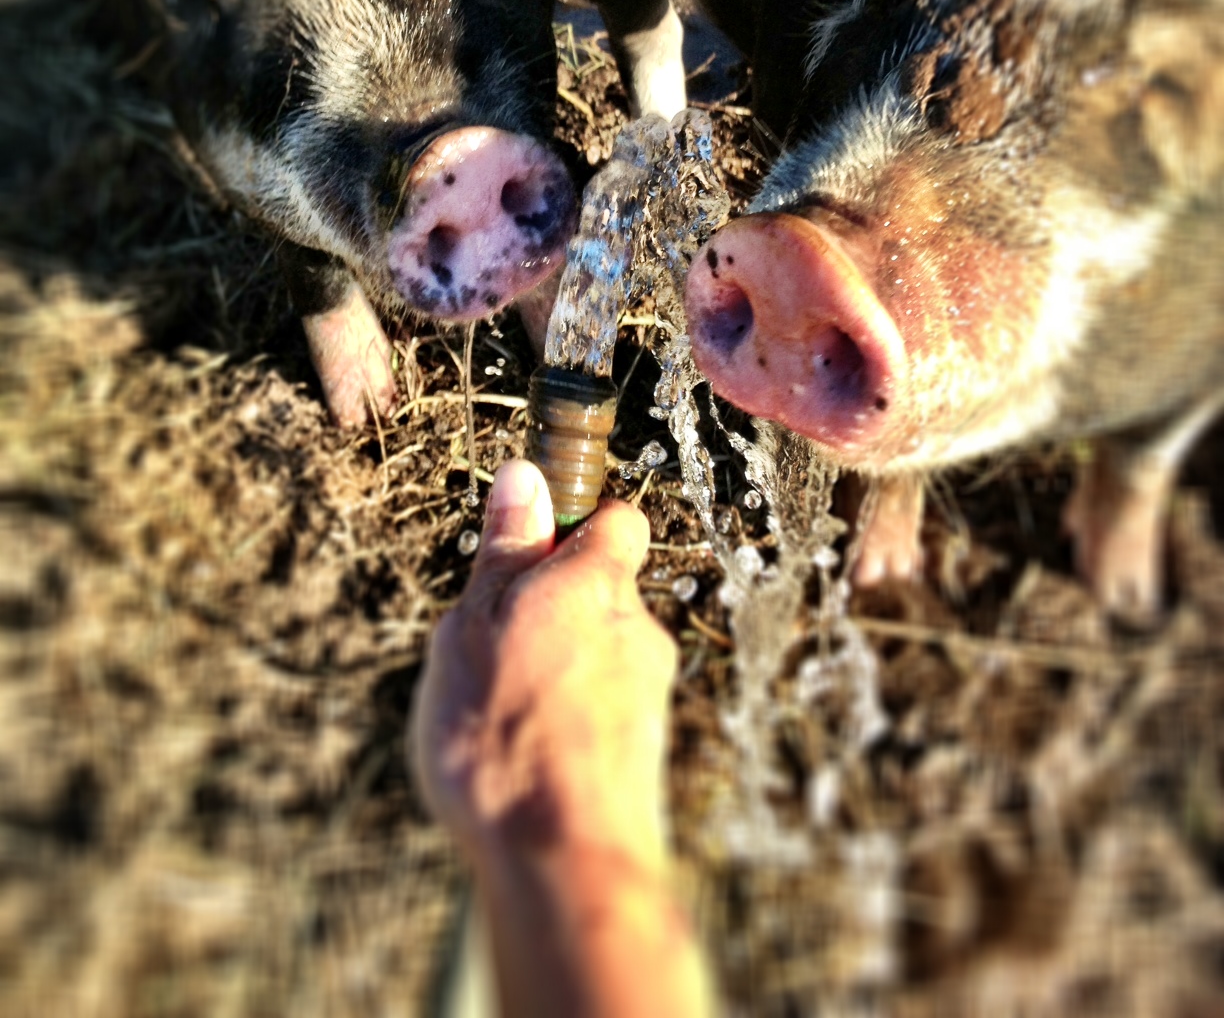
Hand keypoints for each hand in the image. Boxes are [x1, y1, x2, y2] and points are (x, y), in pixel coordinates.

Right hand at [412, 459, 676, 876]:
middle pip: (601, 596)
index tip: (527, 547)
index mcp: (596, 585)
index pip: (616, 521)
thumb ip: (506, 554)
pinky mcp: (643, 755)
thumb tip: (524, 477)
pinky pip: (599, 716)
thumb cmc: (506, 736)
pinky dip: (566, 724)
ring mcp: (648, 697)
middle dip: (551, 611)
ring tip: (498, 716)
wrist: (563, 863)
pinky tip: (524, 762)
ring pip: (598, 659)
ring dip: (555, 672)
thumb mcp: (476, 626)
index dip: (575, 524)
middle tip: (490, 647)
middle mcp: (637, 631)